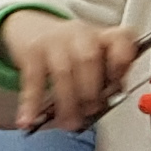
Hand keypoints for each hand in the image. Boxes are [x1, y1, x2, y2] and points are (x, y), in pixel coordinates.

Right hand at [0, 11, 138, 132]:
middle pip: (88, 59)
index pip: (120, 39)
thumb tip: (107, 103)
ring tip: (67, 123)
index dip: (122, 61)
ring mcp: (54, 41)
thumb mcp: (93, 56)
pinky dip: (32, 102)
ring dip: (66, 102)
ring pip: (62, 72)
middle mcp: (81, 34)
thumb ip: (107, 77)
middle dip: (90, 91)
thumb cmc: (70, 50)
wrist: (31, 27)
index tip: (118, 83)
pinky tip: (28, 118)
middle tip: (90, 112)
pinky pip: (32, 79)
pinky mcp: (31, 51)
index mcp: (103, 37)